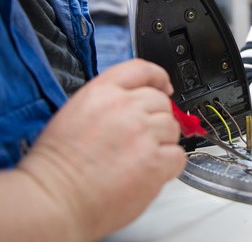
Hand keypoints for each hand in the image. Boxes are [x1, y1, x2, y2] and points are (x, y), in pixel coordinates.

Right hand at [18, 59, 184, 240]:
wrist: (52, 201)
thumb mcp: (76, 112)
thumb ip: (110, 101)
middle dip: (156, 118)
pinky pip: (177, 155)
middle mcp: (125, 107)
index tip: (164, 86)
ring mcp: (142, 133)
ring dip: (162, 141)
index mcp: (103, 92)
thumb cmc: (58, 165)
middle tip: (142, 137)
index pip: (142, 69)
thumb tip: (137, 102)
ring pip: (172, 127)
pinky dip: (168, 164)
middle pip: (161, 101)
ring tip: (139, 158)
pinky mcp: (154, 161)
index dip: (158, 77)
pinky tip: (149, 172)